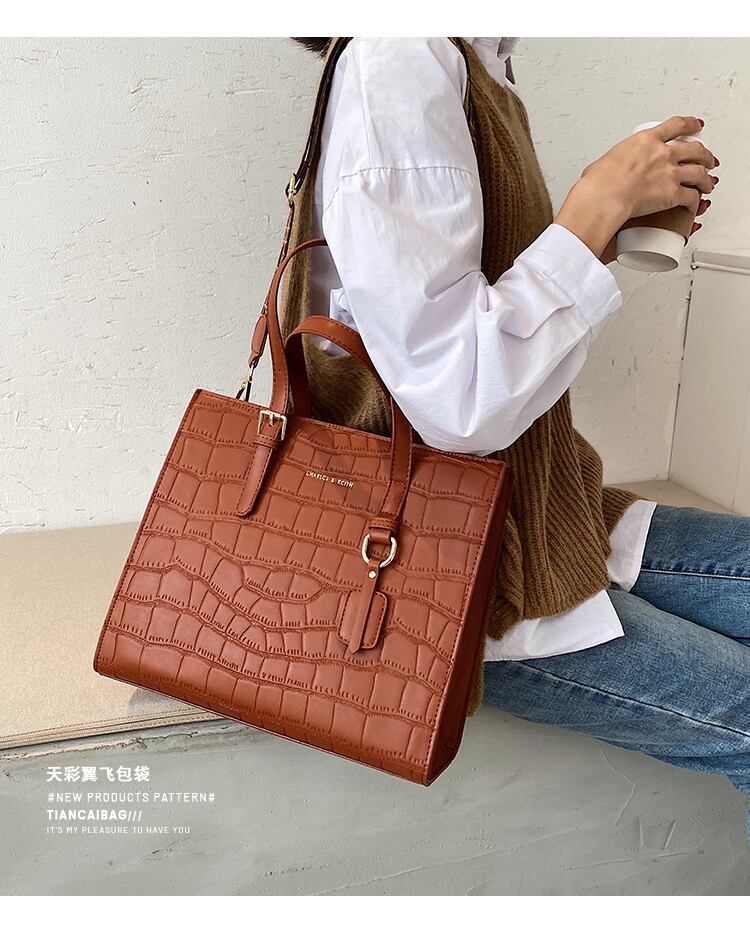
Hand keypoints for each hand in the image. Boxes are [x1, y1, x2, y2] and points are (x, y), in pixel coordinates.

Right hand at [555, 115, 718, 258]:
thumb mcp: (604, 161)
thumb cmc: (598, 183)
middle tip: (707, 159)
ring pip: (700, 173)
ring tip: (708, 184)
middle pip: (695, 149)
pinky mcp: (672, 194)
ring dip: (706, 179)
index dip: (690, 124)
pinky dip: (695, 202)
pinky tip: (695, 205)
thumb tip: (606, 169)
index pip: (676, 125)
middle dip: (705, 154)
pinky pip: (691, 197)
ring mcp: (670, 173)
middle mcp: (662, 154)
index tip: (696, 125)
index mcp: (645, 140)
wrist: (602, 198)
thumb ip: (612, 163)